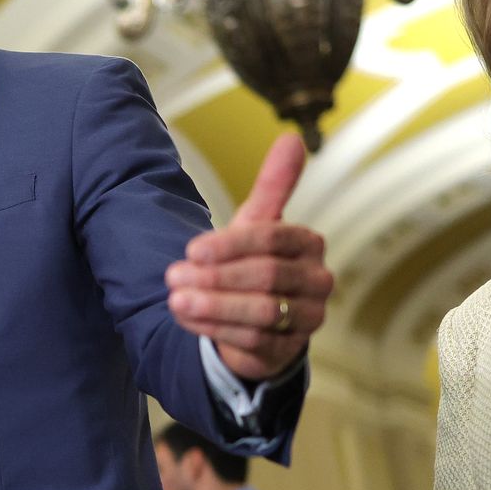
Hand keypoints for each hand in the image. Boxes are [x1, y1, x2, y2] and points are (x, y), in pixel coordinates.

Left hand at [166, 133, 332, 380]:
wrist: (255, 315)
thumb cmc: (254, 262)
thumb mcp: (257, 223)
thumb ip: (274, 184)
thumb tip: (293, 138)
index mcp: (309, 245)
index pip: (273, 239)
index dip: (231, 245)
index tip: (192, 249)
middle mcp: (317, 283)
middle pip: (267, 277)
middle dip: (216, 277)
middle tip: (173, 276)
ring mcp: (305, 320)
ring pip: (260, 312)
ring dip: (212, 306)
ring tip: (176, 299)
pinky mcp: (286, 351)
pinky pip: (251, 342)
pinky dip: (215, 330)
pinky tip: (187, 319)